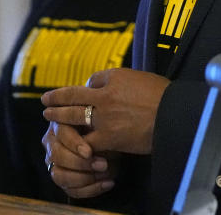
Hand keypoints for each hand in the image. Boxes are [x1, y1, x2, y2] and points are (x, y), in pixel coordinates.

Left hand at [42, 68, 169, 155]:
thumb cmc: (165, 96)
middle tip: (46, 100)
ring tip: (48, 116)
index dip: (87, 87)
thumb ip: (125, 81)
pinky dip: (78, 143)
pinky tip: (70, 144)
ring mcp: (103, 117)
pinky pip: (85, 141)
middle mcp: (105, 94)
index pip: (93, 80)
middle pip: (74, 96)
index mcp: (115, 76)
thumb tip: (111, 85)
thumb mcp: (144, 78)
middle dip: (58, 98)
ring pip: (72, 116)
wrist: (174, 115)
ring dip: (58, 116)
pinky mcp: (107, 137)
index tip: (84, 91)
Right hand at [42, 121, 118, 198]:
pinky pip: (71, 190)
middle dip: (80, 163)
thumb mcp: (102, 125)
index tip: (89, 152)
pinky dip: (91, 189)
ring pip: (59, 176)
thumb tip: (94, 144)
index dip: (74, 144)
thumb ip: (95, 130)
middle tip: (103, 165)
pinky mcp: (63, 180)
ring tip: (106, 174)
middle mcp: (52, 144)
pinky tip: (108, 183)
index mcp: (60, 124)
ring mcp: (55, 164)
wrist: (112, 140)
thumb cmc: (106, 127)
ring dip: (84, 178)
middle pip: (57, 156)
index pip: (62, 134)